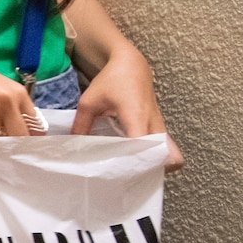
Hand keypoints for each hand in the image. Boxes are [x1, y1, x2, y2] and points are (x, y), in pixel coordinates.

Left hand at [75, 47, 183, 169]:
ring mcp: (160, 126)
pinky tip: (137, 162)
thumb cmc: (111, 81)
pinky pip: (165, 148)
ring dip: (155, 165)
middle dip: (150, 169)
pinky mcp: (160, 128)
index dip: (133, 161)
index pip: (142, 145)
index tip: (120, 172)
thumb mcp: (89, 101)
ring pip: (169, 153)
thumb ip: (81, 125)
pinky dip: (157, 158)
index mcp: (136, 115)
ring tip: (133, 173)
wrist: (132, 65)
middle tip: (129, 177)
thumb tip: (73, 147)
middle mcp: (153, 123)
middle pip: (164, 155)